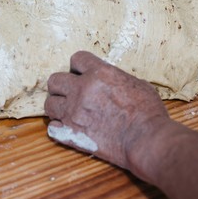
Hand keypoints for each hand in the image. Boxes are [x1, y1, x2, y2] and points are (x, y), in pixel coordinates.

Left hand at [44, 51, 168, 168]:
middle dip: (62, 86)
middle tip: (72, 93)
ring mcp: (74, 112)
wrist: (146, 139)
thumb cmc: (148, 112)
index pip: (77, 59)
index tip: (83, 74)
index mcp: (99, 73)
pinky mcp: (72, 134)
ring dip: (58, 107)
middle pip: (55, 80)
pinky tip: (68, 129)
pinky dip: (58, 128)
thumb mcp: (138, 84)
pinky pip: (52, 129)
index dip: (80, 67)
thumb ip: (118, 79)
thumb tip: (113, 82)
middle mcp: (81, 90)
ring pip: (49, 104)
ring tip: (69, 112)